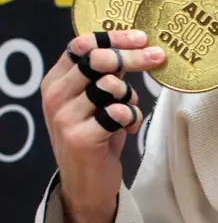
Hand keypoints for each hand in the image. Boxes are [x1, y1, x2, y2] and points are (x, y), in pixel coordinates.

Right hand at [40, 29, 164, 222]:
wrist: (87, 185)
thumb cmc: (97, 136)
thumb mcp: (94, 100)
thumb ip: (106, 75)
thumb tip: (138, 44)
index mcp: (55, 81)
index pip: (82, 44)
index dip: (115, 37)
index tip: (143, 37)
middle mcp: (55, 96)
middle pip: (99, 60)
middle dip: (134, 58)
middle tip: (158, 58)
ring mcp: (65, 117)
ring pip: (112, 86)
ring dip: (131, 98)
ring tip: (127, 113)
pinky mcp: (81, 138)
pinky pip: (119, 113)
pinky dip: (132, 119)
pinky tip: (128, 130)